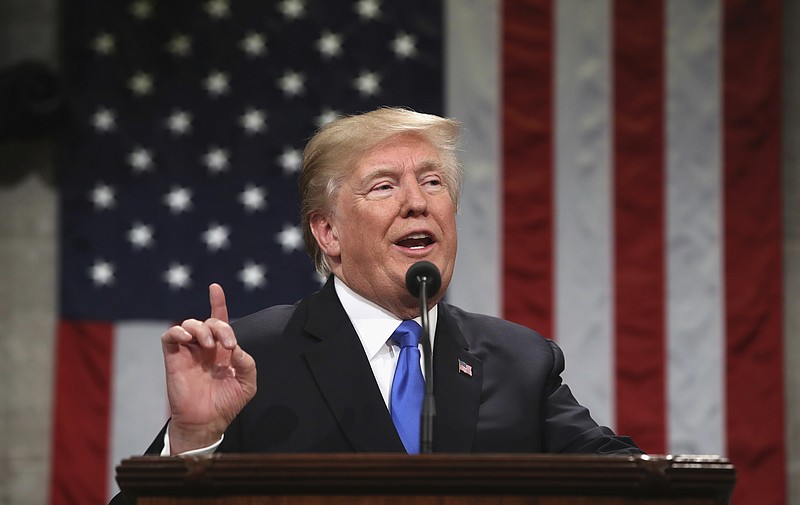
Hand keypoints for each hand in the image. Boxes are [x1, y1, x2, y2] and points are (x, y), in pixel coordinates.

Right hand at [161, 283, 256, 454]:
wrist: (206, 422)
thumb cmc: (226, 403)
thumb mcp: (247, 384)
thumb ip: (247, 363)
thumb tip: (236, 348)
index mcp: (223, 350)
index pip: (220, 320)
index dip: (218, 303)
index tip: (215, 287)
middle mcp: (205, 348)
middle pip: (210, 321)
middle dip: (220, 326)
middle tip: (227, 345)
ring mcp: (189, 352)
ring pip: (190, 324)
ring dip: (201, 329)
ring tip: (208, 345)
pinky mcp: (174, 358)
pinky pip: (170, 336)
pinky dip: (178, 331)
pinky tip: (187, 338)